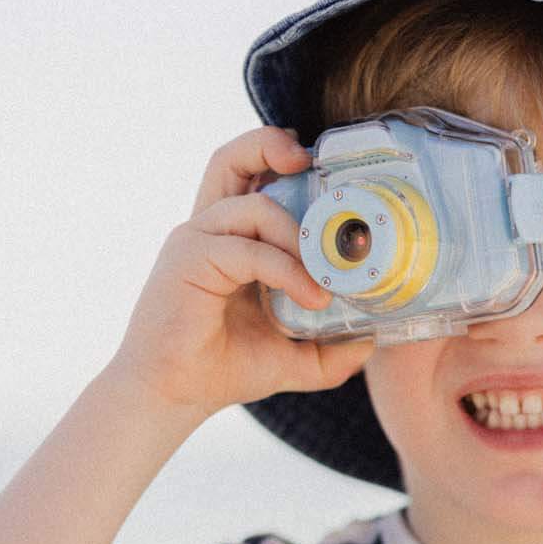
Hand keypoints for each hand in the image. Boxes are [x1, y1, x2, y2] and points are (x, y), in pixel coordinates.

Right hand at [104, 125, 377, 421]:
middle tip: (315, 165)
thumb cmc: (221, 369)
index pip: (250, 177)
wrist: (172, 397)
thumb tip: (370, 341)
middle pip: (232, 159)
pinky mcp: (189, 259)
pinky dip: (288, 271)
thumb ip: (329, 347)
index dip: (282, 161)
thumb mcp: (291, 356)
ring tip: (329, 280)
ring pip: (255, 208)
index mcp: (228, 239)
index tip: (325, 174)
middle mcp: (209, 230)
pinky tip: (313, 299)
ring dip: (301, 237)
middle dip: (272, 146)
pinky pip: (250, 251)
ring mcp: (196, 240)